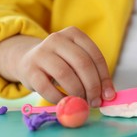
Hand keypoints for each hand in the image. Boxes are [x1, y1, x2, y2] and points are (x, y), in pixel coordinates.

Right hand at [0, 27, 115, 106]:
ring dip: (77, 93)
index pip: (95, 56)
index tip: (108, 95)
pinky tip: (65, 102)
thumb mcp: (76, 61)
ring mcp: (41, 53)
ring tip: (82, 102)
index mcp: (73, 33)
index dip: (104, 78)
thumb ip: (92, 74)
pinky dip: (59, 99)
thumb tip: (108, 95)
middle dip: (92, 86)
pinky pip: (47, 88)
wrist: (28, 61)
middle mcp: (57, 39)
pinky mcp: (29, 70)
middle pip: (82, 63)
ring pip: (65, 74)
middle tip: (95, 102)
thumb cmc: (60, 63)